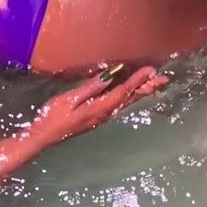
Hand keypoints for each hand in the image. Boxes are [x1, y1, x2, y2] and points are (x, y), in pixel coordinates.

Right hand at [33, 66, 167, 145]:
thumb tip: (109, 77)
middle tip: (163, 79)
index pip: (123, 92)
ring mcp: (100, 117)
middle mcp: (104, 114)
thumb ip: (90, 88)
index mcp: (99, 108)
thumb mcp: (69, 99)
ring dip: (140, 93)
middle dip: (146, 88)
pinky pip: (117, 106)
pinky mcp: (96, 118)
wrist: (43, 136)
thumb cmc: (52, 117)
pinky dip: (129, 97)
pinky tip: (131, 94)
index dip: (137, 80)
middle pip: (129, 99)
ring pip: (125, 103)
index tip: (150, 70)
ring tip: (154, 85)